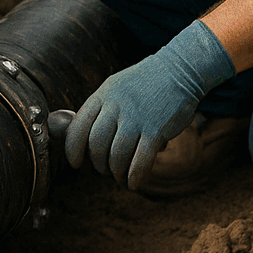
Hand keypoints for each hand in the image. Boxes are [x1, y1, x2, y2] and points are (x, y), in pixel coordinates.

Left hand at [65, 21, 234, 190]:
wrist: (180, 69)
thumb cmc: (145, 83)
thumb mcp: (116, 87)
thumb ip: (100, 110)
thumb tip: (84, 140)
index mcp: (103, 94)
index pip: (78, 127)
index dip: (72, 150)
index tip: (76, 163)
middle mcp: (116, 105)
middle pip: (96, 145)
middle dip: (98, 164)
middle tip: (104, 171)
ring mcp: (136, 117)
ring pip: (117, 156)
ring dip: (116, 173)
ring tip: (120, 177)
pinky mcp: (156, 129)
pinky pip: (140, 161)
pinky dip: (134, 176)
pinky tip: (133, 183)